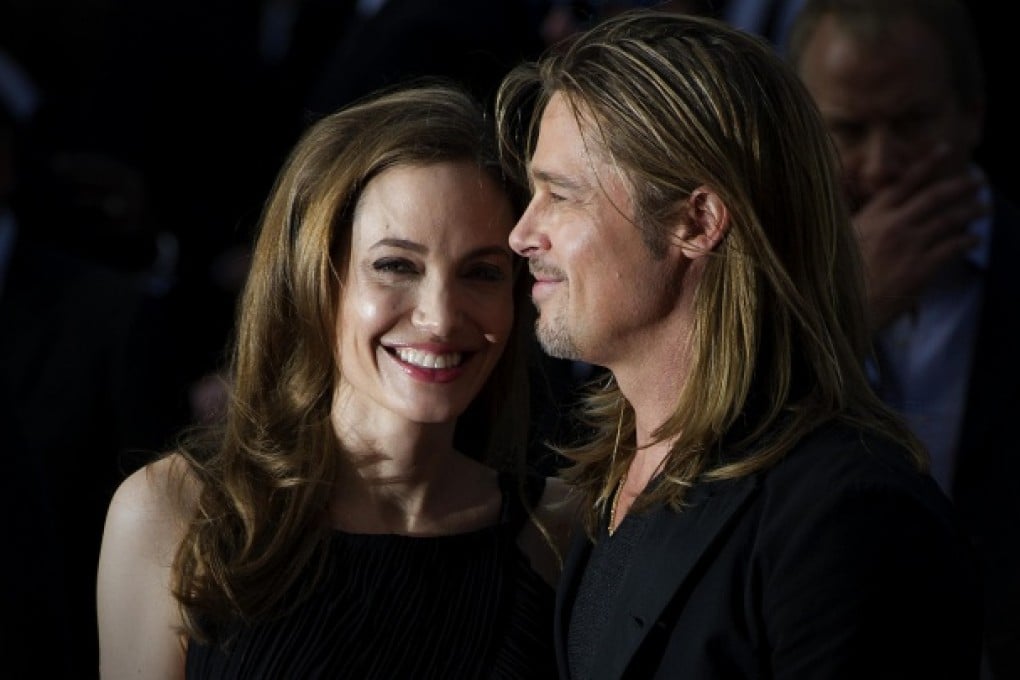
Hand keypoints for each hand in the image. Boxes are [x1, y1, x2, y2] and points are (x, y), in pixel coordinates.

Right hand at [854, 145, 986, 330]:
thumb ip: (855, 222)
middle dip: (959, 185)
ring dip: (971, 211)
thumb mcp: (837, 241)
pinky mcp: (920, 269)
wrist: (839, 310)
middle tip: (977, 180)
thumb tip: (858, 208)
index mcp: (871, 217)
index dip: (927, 165)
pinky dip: (967, 241)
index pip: (904, 183)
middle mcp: (892, 226)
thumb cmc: (835, 279)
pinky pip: (952, 248)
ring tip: (984, 207)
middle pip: (934, 197)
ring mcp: (908, 246)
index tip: (945, 151)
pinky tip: (975, 239)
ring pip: (949, 220)